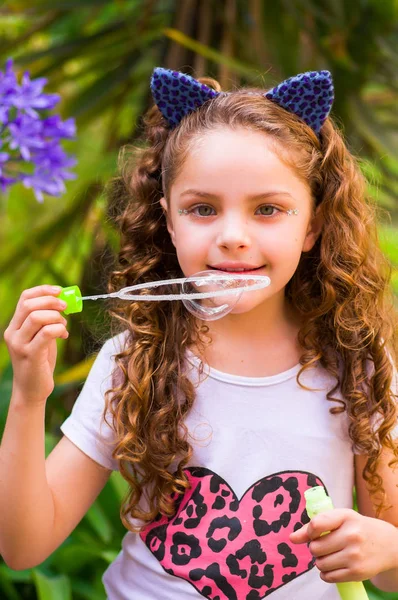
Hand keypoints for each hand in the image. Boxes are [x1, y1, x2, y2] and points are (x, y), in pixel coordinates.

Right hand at [4, 285, 68, 404]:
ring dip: (56, 317)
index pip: (24, 298)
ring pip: (37, 317)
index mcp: (14, 326)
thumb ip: (47, 321)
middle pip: (29, 305)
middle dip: (51, 301)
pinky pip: (46, 333)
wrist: (32, 390)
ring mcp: (19, 345)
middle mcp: (13, 333)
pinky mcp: (31, 355)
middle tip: (65, 307)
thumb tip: (63, 302)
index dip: (42, 290)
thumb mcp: (41, 337)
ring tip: (64, 326)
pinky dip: (59, 329)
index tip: (59, 290)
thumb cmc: (39, 362)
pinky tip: (63, 335)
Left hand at [289, 508, 397, 582]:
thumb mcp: (340, 519)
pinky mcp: (357, 572)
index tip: (313, 533)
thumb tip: (292, 538)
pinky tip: (333, 566)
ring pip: (320, 563)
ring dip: (320, 561)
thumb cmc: (358, 528)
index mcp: (345, 517)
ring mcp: (354, 555)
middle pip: (315, 547)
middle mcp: (351, 536)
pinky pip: (328, 577)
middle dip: (315, 548)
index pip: (316, 524)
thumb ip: (314, 526)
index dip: (309, 531)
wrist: (388, 545)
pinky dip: (326, 573)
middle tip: (324, 545)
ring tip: (330, 555)